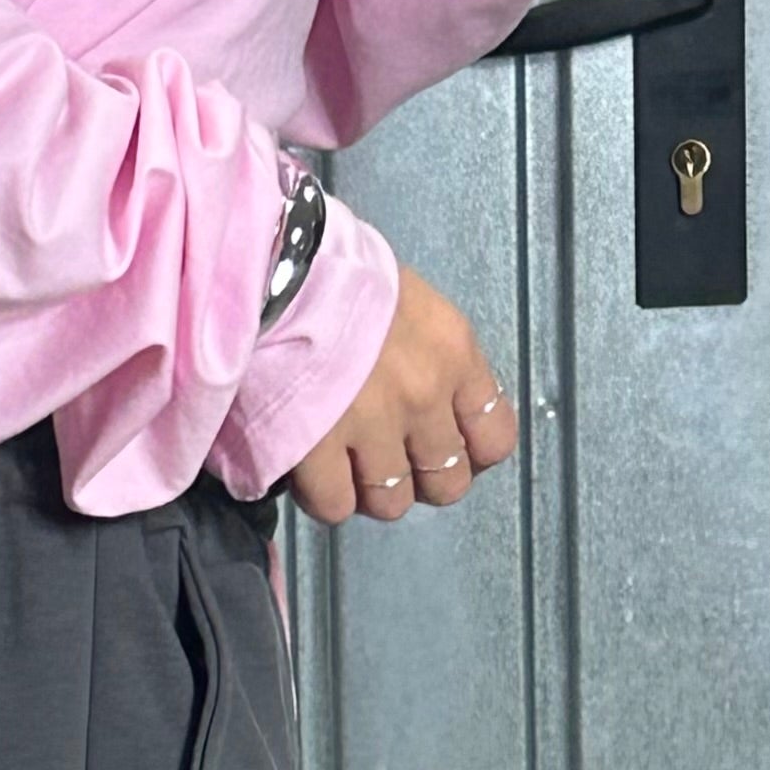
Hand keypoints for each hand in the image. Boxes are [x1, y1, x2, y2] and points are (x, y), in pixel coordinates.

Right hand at [286, 267, 516, 526]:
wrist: (274, 264)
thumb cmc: (338, 272)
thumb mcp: (410, 302)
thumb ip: (432, 356)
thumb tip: (433, 405)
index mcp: (453, 354)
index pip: (494, 439)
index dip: (469, 455)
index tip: (443, 448)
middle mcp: (423, 396)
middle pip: (447, 484)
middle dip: (419, 480)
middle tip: (389, 459)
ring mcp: (371, 426)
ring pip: (391, 503)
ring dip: (368, 490)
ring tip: (344, 464)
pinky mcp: (316, 448)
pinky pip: (336, 505)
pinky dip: (323, 495)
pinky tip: (311, 469)